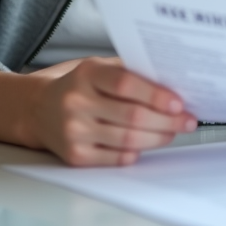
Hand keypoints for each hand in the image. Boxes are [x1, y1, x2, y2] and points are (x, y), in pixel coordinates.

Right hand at [26, 57, 196, 166]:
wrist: (37, 109)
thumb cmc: (79, 85)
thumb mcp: (99, 67)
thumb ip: (130, 72)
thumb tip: (173, 84)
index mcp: (86, 74)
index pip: (126, 84)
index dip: (156, 95)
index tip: (179, 103)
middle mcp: (77, 102)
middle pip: (133, 116)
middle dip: (167, 121)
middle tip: (188, 121)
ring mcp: (74, 131)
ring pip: (128, 140)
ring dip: (158, 138)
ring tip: (172, 131)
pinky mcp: (75, 156)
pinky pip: (116, 158)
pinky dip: (137, 151)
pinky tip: (147, 143)